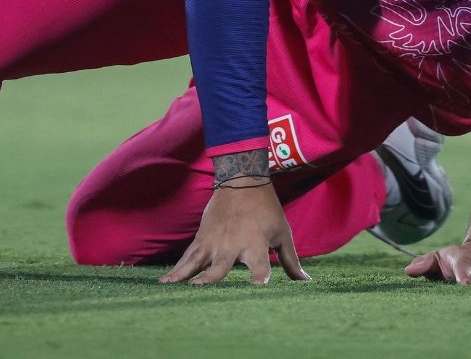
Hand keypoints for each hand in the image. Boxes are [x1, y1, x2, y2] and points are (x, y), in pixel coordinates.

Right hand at [160, 181, 308, 284]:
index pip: (260, 268)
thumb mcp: (283, 232)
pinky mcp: (202, 238)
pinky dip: (177, 269)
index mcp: (255, 243)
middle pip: (219, 267)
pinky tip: (165, 282)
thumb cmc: (266, 209)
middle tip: (199, 289)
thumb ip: (291, 260)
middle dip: (210, 279)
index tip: (258, 289)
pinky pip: (188, 257)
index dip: (260, 279)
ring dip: (183, 276)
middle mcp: (232, 244)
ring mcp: (214, 242)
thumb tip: (305, 282)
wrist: (241, 180)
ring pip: (196, 262)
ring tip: (169, 288)